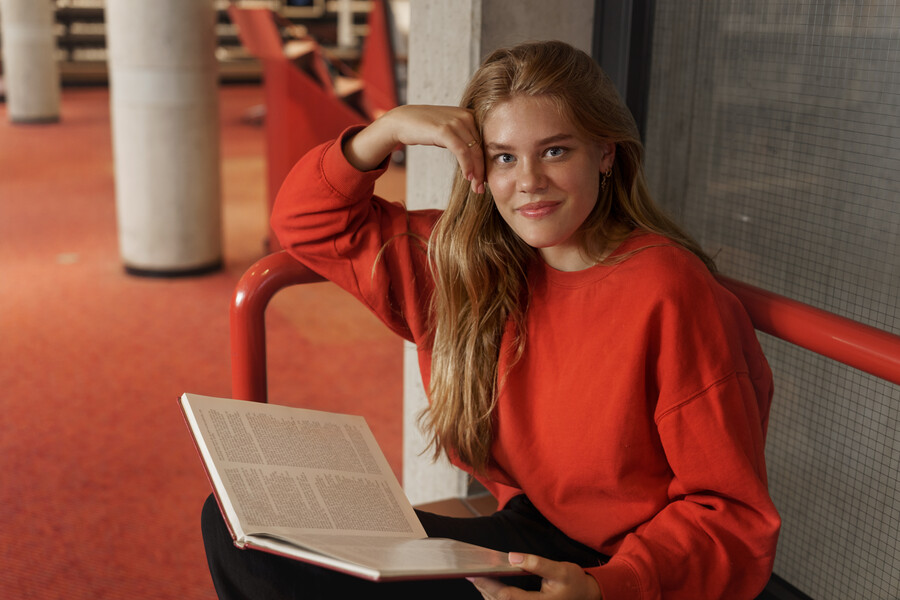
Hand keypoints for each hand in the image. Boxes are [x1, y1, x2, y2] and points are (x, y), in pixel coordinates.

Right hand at [343, 104, 484, 193]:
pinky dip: (467, 166)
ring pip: (474, 151)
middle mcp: (465, 116)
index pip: (483, 142)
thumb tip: (473, 155)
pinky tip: (467, 177)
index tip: (485, 178)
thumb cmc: (424, 127)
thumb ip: (461, 137)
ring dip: (477, 172)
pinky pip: (462, 151)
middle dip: (483, 170)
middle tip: (482, 187)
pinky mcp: (445, 130)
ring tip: (476, 188)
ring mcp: (456, 122)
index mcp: (469, 115)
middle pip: (481, 147)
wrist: (402, 121)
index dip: (486, 161)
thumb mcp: (447, 129)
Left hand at [469, 553, 601, 599]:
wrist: (586, 595)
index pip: (507, 597)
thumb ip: (537, 563)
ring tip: (479, 580)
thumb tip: (513, 557)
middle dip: (485, 590)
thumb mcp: (560, 569)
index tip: (475, 575)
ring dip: (489, 595)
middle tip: (471, 576)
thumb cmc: (573, 582)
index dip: (489, 586)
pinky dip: (497, 598)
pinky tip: (491, 589)